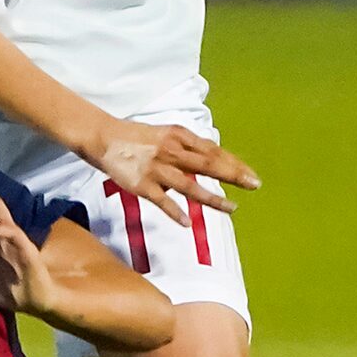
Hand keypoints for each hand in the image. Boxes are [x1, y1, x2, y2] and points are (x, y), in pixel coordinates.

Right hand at [91, 117, 259, 226]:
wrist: (102, 136)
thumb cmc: (137, 136)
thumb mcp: (167, 134)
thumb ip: (188, 146)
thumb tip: (213, 158)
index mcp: (179, 137)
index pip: (213, 151)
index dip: (234, 163)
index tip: (251, 175)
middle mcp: (171, 151)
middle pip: (208, 165)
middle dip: (233, 175)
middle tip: (254, 185)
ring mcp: (157, 169)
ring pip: (190, 185)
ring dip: (212, 198)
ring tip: (232, 209)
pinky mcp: (142, 184)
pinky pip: (162, 201)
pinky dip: (175, 212)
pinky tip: (188, 223)